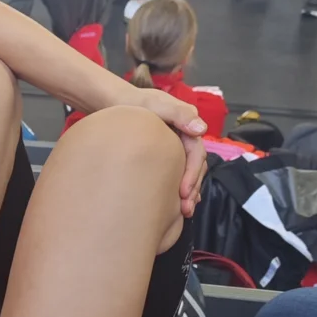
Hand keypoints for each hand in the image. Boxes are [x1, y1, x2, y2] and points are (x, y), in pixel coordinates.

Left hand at [125, 86, 207, 215]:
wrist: (115, 105)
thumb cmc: (135, 103)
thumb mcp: (156, 104)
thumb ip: (179, 114)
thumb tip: (201, 130)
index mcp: (188, 125)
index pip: (197, 153)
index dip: (193, 173)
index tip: (183, 192)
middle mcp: (186, 137)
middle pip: (196, 166)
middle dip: (193, 188)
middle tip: (186, 209)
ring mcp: (177, 147)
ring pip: (188, 172)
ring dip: (189, 192)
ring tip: (184, 212)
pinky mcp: (167, 155)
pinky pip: (177, 173)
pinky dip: (180, 189)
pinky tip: (178, 205)